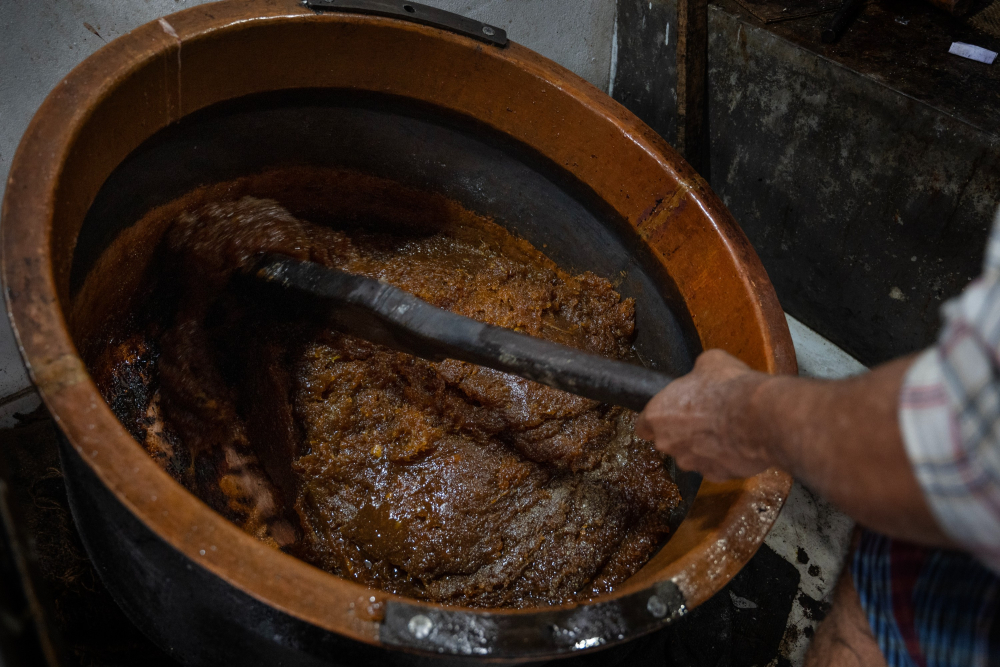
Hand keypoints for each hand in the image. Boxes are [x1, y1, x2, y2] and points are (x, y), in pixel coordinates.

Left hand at [635, 349, 775, 481]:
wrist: (759, 417)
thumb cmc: (728, 387)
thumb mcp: (709, 362)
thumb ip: (697, 373)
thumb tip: (702, 371)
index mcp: (657, 415)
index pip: (643, 426)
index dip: (656, 421)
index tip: (668, 415)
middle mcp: (668, 443)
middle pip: (668, 441)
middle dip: (683, 432)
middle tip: (705, 417)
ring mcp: (691, 462)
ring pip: (692, 455)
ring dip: (704, 446)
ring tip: (725, 429)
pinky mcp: (715, 476)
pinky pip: (715, 466)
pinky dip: (724, 457)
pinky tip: (738, 443)